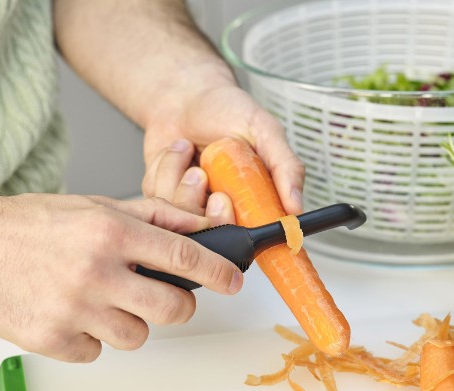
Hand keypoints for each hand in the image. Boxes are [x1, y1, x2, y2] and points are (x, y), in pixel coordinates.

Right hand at [0, 192, 241, 361]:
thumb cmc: (37, 222)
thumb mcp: (99, 206)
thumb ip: (155, 215)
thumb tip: (201, 226)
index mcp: (111, 232)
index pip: (183, 256)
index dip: (218, 272)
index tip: (234, 282)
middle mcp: (94, 271)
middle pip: (172, 308)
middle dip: (180, 305)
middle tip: (168, 297)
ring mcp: (72, 309)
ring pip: (137, 335)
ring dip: (131, 321)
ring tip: (106, 300)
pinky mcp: (50, 339)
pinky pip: (97, 351)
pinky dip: (94, 336)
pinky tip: (76, 312)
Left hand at [142, 85, 304, 220]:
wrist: (185, 94)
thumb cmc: (226, 108)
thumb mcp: (263, 129)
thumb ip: (285, 165)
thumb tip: (297, 206)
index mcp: (251, 199)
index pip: (247, 233)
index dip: (232, 224)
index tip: (224, 200)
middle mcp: (221, 207)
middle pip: (209, 232)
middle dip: (199, 204)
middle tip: (202, 173)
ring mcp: (190, 203)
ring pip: (179, 216)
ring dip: (179, 177)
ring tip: (189, 150)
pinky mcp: (163, 196)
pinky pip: (157, 197)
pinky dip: (164, 168)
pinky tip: (176, 151)